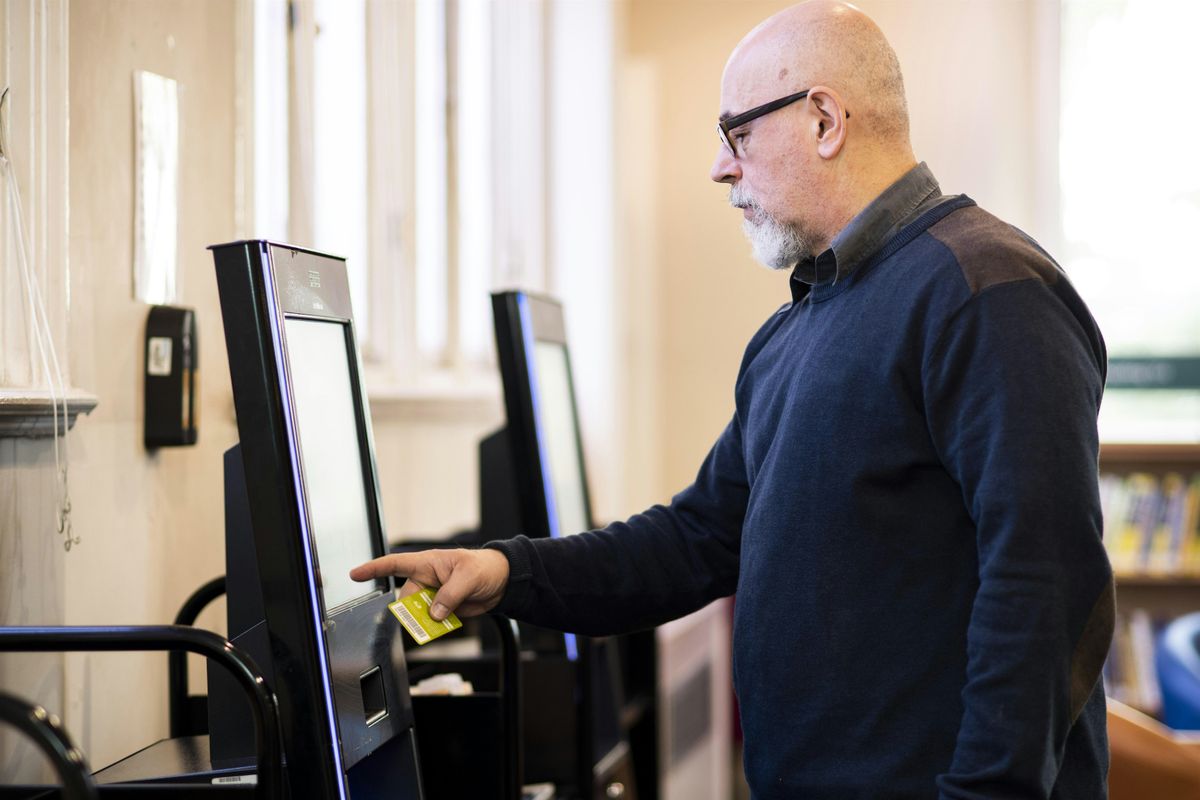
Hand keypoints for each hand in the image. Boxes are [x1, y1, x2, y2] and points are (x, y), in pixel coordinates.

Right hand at [349, 548, 510, 620]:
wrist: (501, 582)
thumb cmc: (484, 568)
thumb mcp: (468, 577)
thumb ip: (449, 595)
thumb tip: (434, 613)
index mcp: (428, 563)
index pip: (395, 564)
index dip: (374, 569)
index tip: (355, 574)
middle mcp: (427, 580)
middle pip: (406, 599)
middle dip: (412, 612)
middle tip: (429, 615)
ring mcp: (433, 596)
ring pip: (417, 614)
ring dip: (425, 622)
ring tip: (443, 620)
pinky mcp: (442, 609)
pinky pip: (431, 622)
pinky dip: (435, 627)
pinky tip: (448, 623)